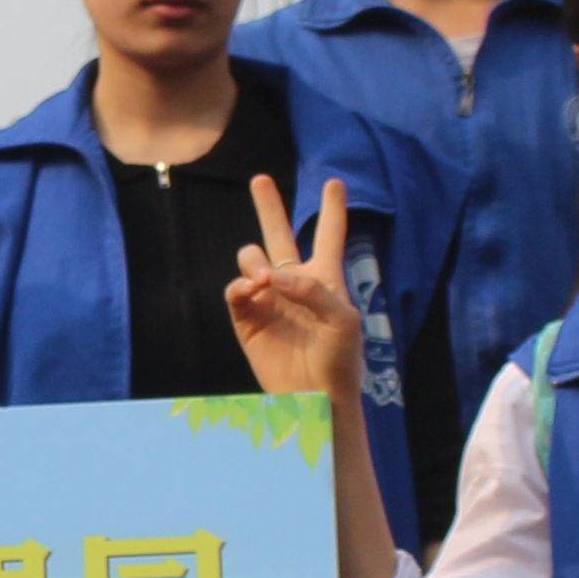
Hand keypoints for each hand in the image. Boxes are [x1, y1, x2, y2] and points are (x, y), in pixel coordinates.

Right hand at [225, 174, 360, 399]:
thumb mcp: (343, 319)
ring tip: (265, 282)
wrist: (314, 398)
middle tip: (259, 179)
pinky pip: (235, 290)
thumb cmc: (340, 359)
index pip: (329, 235)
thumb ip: (313, 289)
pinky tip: (253, 292)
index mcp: (324, 278)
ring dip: (255, 260)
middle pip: (279, 234)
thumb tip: (273, 276)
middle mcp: (294, 283)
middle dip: (269, 206)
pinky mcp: (247, 320)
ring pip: (251, 258)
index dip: (332, 209)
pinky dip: (240, 286)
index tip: (335, 182)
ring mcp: (268, 299)